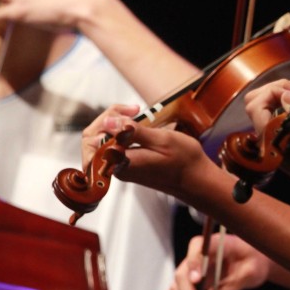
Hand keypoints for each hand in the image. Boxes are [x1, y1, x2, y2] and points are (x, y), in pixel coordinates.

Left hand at [81, 107, 213, 195]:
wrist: (196, 180)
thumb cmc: (184, 161)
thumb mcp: (161, 140)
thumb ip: (132, 132)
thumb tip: (107, 122)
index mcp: (121, 163)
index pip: (93, 137)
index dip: (107, 119)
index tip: (131, 112)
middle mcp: (117, 168)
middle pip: (94, 138)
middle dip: (110, 118)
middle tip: (133, 110)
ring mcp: (121, 167)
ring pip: (104, 140)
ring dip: (117, 123)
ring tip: (136, 114)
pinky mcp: (128, 165)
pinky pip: (115, 145)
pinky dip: (123, 131)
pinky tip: (137, 125)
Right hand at [161, 233, 268, 289]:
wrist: (252, 262)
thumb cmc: (252, 261)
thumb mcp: (250, 272)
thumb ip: (230, 286)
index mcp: (213, 243)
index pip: (196, 248)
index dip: (193, 264)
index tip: (197, 280)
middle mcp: (195, 256)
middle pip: (181, 275)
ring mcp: (189, 272)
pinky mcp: (187, 286)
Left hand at [243, 80, 289, 204]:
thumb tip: (285, 95)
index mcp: (274, 142)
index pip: (256, 107)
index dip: (274, 92)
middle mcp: (268, 141)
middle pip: (254, 102)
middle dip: (275, 89)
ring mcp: (272, 139)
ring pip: (262, 105)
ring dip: (281, 93)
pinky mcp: (280, 138)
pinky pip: (272, 113)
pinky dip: (285, 102)